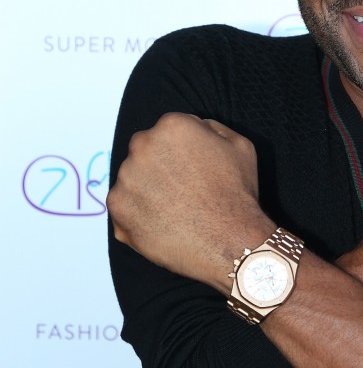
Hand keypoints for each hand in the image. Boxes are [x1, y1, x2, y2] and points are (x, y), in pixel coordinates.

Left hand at [107, 113, 274, 290]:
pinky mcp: (117, 207)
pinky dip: (138, 215)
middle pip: (145, 152)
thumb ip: (210, 128)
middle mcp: (143, 145)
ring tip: (174, 210)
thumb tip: (196, 127)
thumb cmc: (237, 195)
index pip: (167, 133)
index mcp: (172, 126)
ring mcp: (126, 177)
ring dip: (147, 190)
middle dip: (159, 168)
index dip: (180, 153)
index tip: (191, 170)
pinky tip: (163, 223)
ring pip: (133, 179)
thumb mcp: (240, 146)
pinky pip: (123, 206)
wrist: (229, 241)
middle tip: (182, 191)